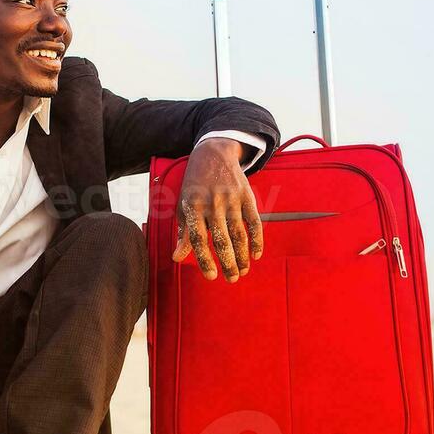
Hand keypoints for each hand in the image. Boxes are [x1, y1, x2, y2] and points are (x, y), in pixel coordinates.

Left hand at [171, 138, 263, 282]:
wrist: (213, 154)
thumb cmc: (194, 185)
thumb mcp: (183, 205)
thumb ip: (183, 232)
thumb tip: (177, 258)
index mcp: (193, 207)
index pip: (199, 239)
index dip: (205, 260)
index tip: (211, 276)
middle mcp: (212, 204)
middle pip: (222, 240)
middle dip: (228, 263)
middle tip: (232, 279)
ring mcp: (231, 199)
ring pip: (239, 234)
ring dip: (243, 256)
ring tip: (243, 271)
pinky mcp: (247, 196)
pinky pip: (254, 222)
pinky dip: (257, 239)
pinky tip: (256, 254)